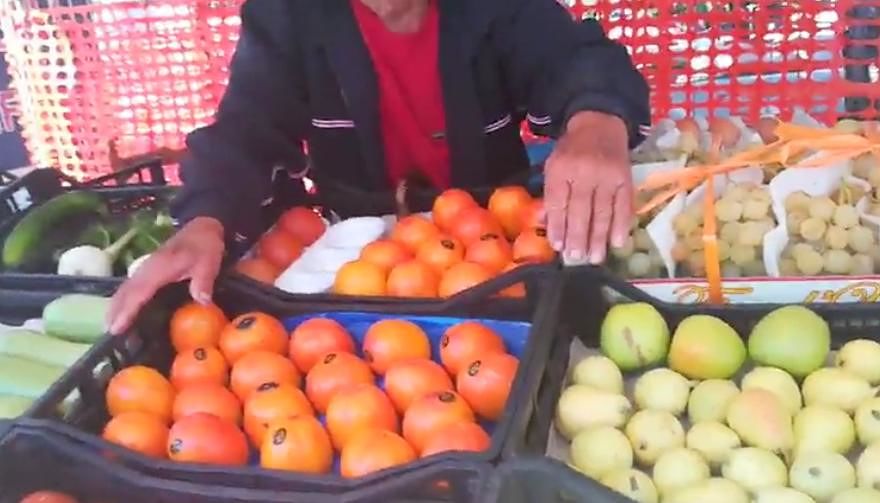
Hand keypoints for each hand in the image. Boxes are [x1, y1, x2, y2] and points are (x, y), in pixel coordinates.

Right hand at [107, 217, 225, 334]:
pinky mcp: (149, 268)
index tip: (117, 326)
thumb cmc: (205, 246)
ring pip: (125, 287)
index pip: (139, 292)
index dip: (127, 310)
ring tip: (110, 324)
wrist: (202, 227)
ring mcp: (146, 267)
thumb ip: (204, 282)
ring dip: (116, 304)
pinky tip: (122, 308)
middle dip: (115, 310)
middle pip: (126, 291)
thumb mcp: (209, 263)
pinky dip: (123, 297)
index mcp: (160, 268)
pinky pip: (131, 284)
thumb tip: (202, 301)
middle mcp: (148, 268)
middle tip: (109, 331)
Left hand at [543, 111, 632, 264]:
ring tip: (595, 258)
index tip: (558, 247)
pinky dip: (622, 225)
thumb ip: (551, 194)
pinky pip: (624, 205)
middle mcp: (585, 171)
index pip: (558, 201)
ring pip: (603, 211)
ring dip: (599, 237)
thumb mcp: (553, 166)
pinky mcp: (625, 179)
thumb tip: (547, 224)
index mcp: (561, 168)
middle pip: (581, 209)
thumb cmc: (572, 152)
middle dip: (578, 236)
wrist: (600, 125)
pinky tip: (618, 243)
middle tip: (577, 258)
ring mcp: (608, 175)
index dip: (558, 225)